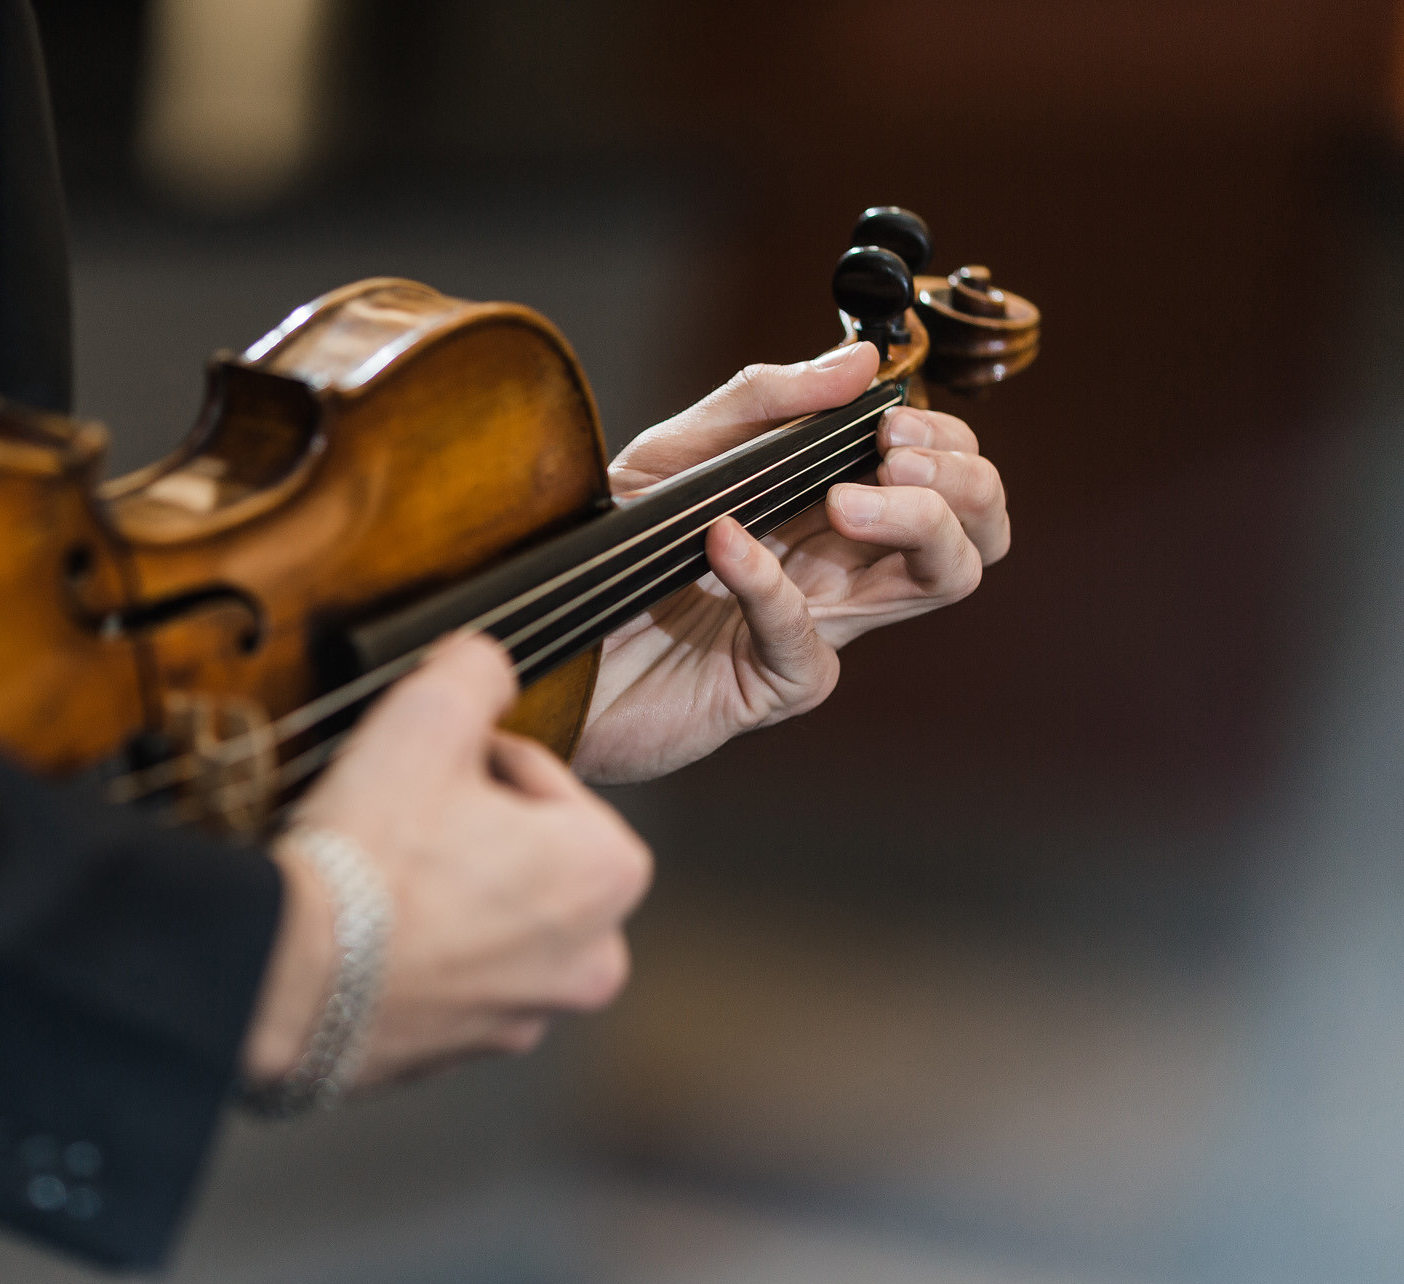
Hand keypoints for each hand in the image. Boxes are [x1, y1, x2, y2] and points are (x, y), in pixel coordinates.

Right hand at [246, 635, 651, 1091]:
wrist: (287, 977)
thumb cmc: (368, 856)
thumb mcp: (426, 717)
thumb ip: (477, 670)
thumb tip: (486, 663)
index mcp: (607, 874)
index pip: (547, 778)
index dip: (480, 756)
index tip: (430, 761)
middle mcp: (589, 959)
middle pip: (528, 858)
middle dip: (473, 830)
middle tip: (404, 811)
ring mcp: (524, 1017)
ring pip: (490, 923)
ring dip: (447, 893)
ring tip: (380, 869)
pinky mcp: (458, 1055)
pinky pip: (445, 982)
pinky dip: (415, 954)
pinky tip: (363, 928)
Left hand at [570, 341, 1010, 784]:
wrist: (545, 642)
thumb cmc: (610, 553)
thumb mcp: (673, 454)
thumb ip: (760, 403)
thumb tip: (860, 360)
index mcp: (829, 515)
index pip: (946, 476)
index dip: (945, 441)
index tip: (890, 416)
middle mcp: (839, 573)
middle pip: (975, 529)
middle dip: (964, 478)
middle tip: (894, 453)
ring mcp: (815, 630)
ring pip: (941, 580)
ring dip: (916, 520)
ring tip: (844, 494)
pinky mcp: (770, 686)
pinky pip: (807, 641)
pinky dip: (770, 583)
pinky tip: (723, 543)